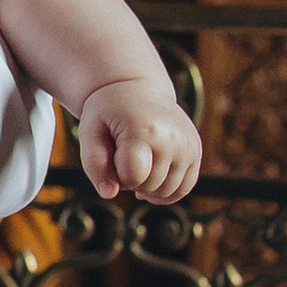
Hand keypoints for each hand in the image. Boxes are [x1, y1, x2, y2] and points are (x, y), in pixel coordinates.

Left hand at [79, 79, 199, 203]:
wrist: (138, 92)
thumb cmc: (109, 114)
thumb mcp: (90, 132)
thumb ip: (94, 165)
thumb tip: (109, 194)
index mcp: (144, 131)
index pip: (133, 177)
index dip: (116, 176)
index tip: (112, 157)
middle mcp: (172, 139)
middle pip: (149, 186)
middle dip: (130, 181)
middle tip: (122, 158)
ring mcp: (188, 146)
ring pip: (168, 192)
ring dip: (146, 188)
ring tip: (136, 165)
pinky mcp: (196, 152)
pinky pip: (184, 189)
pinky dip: (165, 193)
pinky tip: (149, 180)